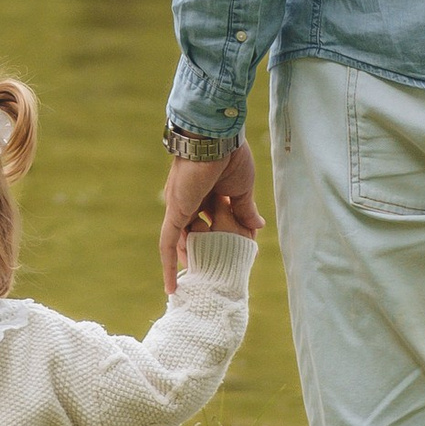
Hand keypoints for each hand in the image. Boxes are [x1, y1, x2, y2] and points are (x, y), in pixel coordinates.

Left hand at [160, 137, 261, 290]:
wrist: (216, 138)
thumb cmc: (230, 156)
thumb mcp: (242, 189)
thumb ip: (245, 210)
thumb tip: (257, 228)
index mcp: (207, 193)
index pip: (215, 221)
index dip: (226, 236)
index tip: (240, 251)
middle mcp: (190, 201)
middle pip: (197, 233)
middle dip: (207, 251)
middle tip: (217, 271)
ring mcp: (181, 207)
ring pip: (183, 242)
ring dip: (194, 260)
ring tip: (203, 283)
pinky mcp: (175, 213)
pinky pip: (167, 243)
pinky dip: (168, 265)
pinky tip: (171, 287)